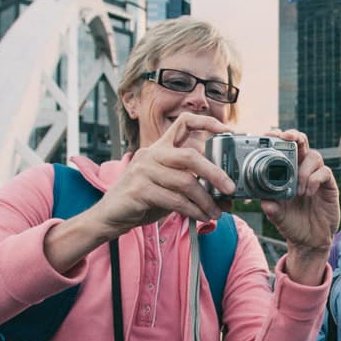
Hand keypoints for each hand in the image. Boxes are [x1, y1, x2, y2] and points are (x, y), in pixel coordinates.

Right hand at [94, 112, 236, 235]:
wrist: (110, 215)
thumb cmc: (142, 200)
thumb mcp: (169, 188)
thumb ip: (192, 186)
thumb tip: (225, 198)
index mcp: (160, 148)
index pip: (183, 123)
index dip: (207, 123)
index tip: (227, 131)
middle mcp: (151, 154)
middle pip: (190, 156)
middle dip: (215, 173)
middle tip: (230, 188)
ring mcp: (144, 170)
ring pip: (186, 182)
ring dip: (206, 200)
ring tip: (215, 212)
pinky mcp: (139, 189)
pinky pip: (175, 200)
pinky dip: (192, 210)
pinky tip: (200, 217)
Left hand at [259, 129, 339, 254]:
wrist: (309, 241)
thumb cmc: (291, 223)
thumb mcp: (276, 215)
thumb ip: (270, 207)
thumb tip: (262, 200)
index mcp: (286, 173)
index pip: (283, 149)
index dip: (277, 139)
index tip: (268, 135)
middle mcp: (301, 170)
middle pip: (301, 143)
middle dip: (295, 136)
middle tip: (288, 138)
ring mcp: (316, 176)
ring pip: (314, 156)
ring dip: (304, 170)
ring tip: (299, 191)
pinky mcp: (328, 184)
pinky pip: (325, 172)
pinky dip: (315, 179)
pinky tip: (309, 192)